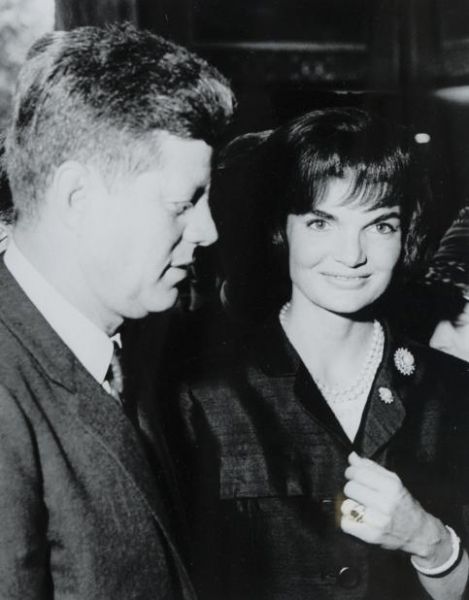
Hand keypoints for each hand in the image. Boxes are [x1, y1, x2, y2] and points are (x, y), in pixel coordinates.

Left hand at [341, 452, 451, 566]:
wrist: (419, 533)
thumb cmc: (403, 503)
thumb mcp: (393, 481)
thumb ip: (371, 468)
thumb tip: (352, 457)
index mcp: (392, 486)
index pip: (358, 473)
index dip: (351, 472)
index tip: (352, 475)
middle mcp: (386, 503)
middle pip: (350, 488)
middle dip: (351, 488)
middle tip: (358, 492)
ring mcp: (379, 521)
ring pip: (346, 506)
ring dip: (349, 505)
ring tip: (360, 506)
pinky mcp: (372, 536)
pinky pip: (346, 524)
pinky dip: (348, 521)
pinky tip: (358, 519)